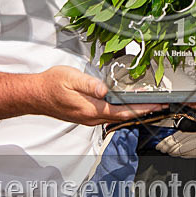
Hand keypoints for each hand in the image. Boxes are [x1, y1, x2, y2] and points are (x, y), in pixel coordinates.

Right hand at [34, 65, 162, 126]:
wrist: (34, 95)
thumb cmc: (50, 85)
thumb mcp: (69, 78)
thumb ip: (88, 84)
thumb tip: (105, 90)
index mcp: (90, 109)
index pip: (122, 112)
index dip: (142, 109)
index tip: (157, 106)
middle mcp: (91, 118)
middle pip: (123, 117)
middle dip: (143, 111)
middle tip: (161, 105)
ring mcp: (88, 119)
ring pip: (116, 117)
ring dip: (134, 112)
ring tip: (149, 105)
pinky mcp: (86, 116)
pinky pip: (108, 115)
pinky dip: (122, 112)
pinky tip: (128, 106)